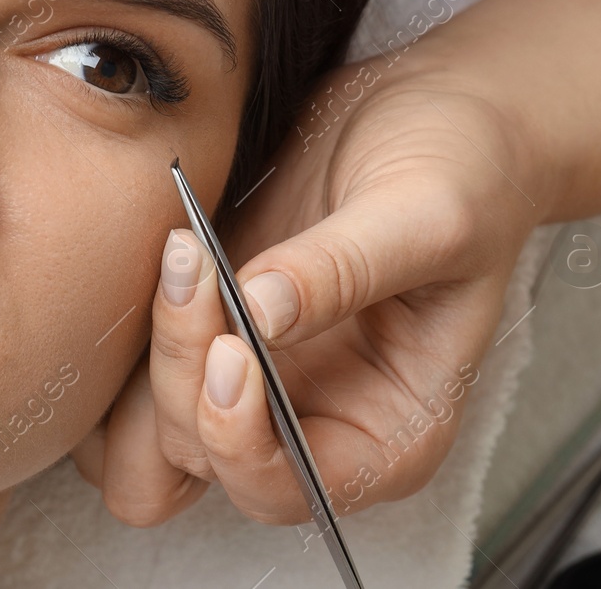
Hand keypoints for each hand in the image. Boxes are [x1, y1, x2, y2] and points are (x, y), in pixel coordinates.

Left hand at [70, 64, 544, 524]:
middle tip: (197, 268)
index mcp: (388, 432)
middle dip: (186, 376)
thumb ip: (347, 269)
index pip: (290, 489)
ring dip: (153, 350)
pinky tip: (171, 249)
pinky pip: (144, 363)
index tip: (232, 349)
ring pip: (157, 419)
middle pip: (204, 456)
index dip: (243, 441)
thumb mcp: (428, 214)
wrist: (434, 110)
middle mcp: (315, 420)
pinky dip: (137, 325)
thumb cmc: (463, 171)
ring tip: (184, 251)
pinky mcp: (214, 322)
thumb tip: (260, 312)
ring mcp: (258, 374)